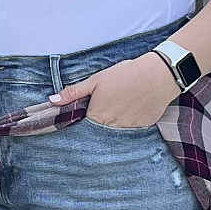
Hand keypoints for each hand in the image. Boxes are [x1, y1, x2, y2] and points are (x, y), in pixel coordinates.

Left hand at [51, 52, 177, 127]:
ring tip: (119, 110)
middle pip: (99, 134)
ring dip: (114, 127)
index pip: (84, 130)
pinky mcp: (144, 128)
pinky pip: (132, 131)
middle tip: (104, 112)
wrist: (158, 74)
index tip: (83, 120)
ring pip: (116, 134)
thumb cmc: (125, 75)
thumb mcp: (96, 80)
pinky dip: (130, 124)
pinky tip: (132, 111)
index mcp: (97, 117)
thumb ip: (73, 93)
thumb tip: (52, 101)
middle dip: (98, 127)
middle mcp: (112, 128)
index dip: (82, 125)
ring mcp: (129, 130)